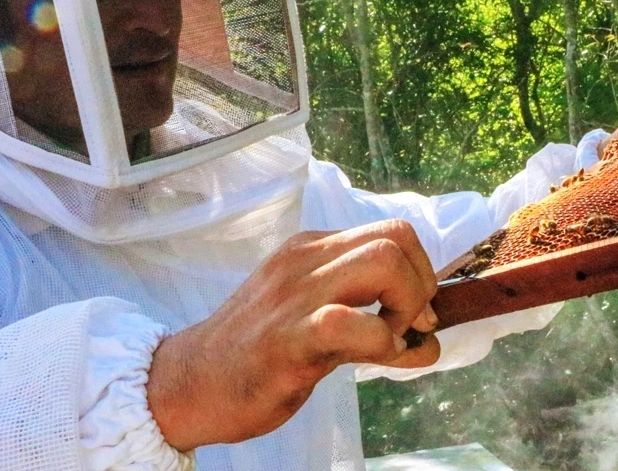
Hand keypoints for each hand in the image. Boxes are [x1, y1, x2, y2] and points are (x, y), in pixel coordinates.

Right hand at [147, 220, 439, 450]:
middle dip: (422, 286)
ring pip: (383, 264)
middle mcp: (305, 261)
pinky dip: (379, 341)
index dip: (421, 272)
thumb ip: (375, 332)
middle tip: (407, 328)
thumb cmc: (256, 358)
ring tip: (389, 341)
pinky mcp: (286, 336)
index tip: (415, 317)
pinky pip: (348, 321)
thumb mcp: (322, 333)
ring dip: (406, 307)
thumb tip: (430, 344)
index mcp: (312, 251)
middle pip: (396, 237)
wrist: (187, 384)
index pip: (393, 232)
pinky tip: (370, 359)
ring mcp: (294, 294)